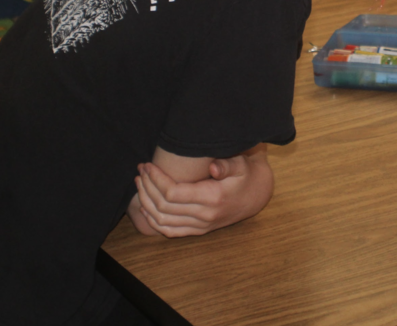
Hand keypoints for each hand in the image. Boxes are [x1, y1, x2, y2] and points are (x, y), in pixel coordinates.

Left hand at [133, 147, 274, 237]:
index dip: (156, 180)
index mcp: (213, 198)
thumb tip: (214, 167)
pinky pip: (169, 231)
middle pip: (163, 206)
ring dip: (146, 202)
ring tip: (140, 183)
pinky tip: (145, 206)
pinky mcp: (198, 231)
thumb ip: (227, 164)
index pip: (173, 193)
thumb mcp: (241, 164)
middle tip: (141, 170)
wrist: (256, 195)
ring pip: (162, 221)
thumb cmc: (246, 175)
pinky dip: (153, 221)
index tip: (149, 165)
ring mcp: (201, 226)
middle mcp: (205, 216)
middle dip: (147, 187)